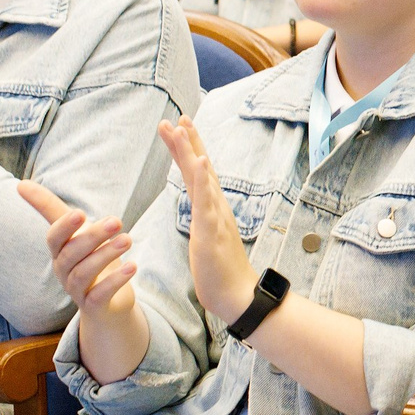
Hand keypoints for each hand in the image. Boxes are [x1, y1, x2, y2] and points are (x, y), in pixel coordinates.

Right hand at [18, 180, 136, 316]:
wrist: (106, 304)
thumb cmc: (90, 259)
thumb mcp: (76, 232)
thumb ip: (52, 209)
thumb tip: (21, 183)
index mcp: (59, 251)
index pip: (54, 238)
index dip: (64, 226)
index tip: (81, 214)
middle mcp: (63, 270)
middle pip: (72, 253)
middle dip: (93, 236)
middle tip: (117, 221)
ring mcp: (76, 290)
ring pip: (85, 273)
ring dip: (106, 254)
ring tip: (128, 240)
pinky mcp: (93, 305)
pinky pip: (100, 294)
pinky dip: (116, 280)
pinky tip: (132, 266)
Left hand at [158, 119, 259, 328]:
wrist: (237, 296)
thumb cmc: (221, 272)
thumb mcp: (207, 240)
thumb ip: (205, 221)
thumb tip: (200, 210)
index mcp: (212, 209)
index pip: (199, 174)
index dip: (189, 150)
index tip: (179, 127)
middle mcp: (216, 207)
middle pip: (201, 168)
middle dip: (188, 142)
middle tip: (177, 117)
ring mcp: (216, 217)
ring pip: (202, 178)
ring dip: (192, 151)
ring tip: (182, 127)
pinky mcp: (212, 231)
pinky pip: (207, 201)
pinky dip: (204, 180)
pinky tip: (200, 161)